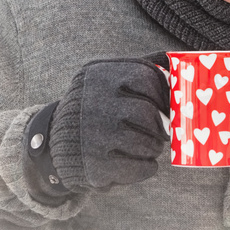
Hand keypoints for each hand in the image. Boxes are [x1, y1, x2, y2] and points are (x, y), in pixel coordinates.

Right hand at [49, 58, 169, 189]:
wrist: (54, 142)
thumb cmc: (94, 106)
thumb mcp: (105, 77)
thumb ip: (140, 67)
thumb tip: (175, 61)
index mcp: (98, 76)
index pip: (146, 77)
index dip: (164, 91)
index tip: (169, 102)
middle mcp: (94, 103)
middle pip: (147, 112)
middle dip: (162, 123)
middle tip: (164, 129)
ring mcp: (94, 136)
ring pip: (146, 142)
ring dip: (155, 145)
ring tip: (152, 144)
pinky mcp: (97, 166)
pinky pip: (139, 167)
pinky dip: (148, 166)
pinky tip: (144, 161)